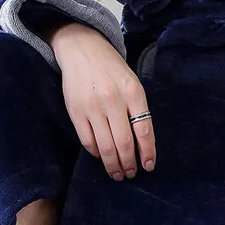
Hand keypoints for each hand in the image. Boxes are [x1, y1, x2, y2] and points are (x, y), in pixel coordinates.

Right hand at [49, 22, 156, 180]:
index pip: (144, 130)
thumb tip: (142, 142)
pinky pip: (87, 141)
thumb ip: (137, 109)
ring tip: (118, 173)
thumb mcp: (132, 83)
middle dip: (129, 163)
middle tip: (131, 174)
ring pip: (105, 146)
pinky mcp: (76, 112)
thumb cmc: (112, 69)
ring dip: (113, 164)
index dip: (147, 152)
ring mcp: (93, 107)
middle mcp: (114, 101)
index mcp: (133, 93)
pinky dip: (96, 153)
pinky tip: (101, 157)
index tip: (149, 166)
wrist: (83, 50)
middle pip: (123, 143)